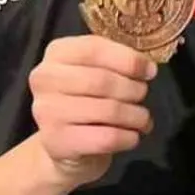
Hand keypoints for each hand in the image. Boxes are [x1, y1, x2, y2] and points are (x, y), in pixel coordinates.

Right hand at [28, 35, 156, 186]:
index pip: (94, 49)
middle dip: (133, 90)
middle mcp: (44, 79)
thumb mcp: (95, 71)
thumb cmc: (85, 100)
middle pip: (102, 80)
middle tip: (143, 97)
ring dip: (136, 116)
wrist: (64, 145)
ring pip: (108, 110)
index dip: (128, 60)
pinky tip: (132, 136)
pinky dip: (128, 137)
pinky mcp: (56, 141)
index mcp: (56, 53)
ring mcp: (46, 111)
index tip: (150, 71)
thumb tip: (147, 68)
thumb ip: (117, 62)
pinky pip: (106, 138)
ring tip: (142, 120)